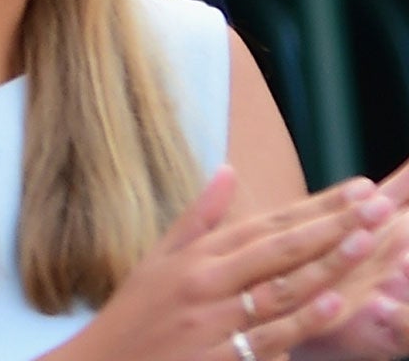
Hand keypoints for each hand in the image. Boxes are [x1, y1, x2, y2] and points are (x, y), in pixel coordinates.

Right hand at [70, 168, 401, 360]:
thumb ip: (198, 217)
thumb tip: (228, 171)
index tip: (357, 190)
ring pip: (281, 288)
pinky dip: (302, 320)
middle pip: (280, 249)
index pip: (266, 224)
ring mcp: (214, 320)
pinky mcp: (219, 357)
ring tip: (366, 242)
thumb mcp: (159, 258)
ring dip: (326, 264)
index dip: (315, 206)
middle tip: (376, 205)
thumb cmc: (135, 313)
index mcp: (197, 256)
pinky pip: (268, 337)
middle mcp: (207, 281)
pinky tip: (333, 302)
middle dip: (333, 226)